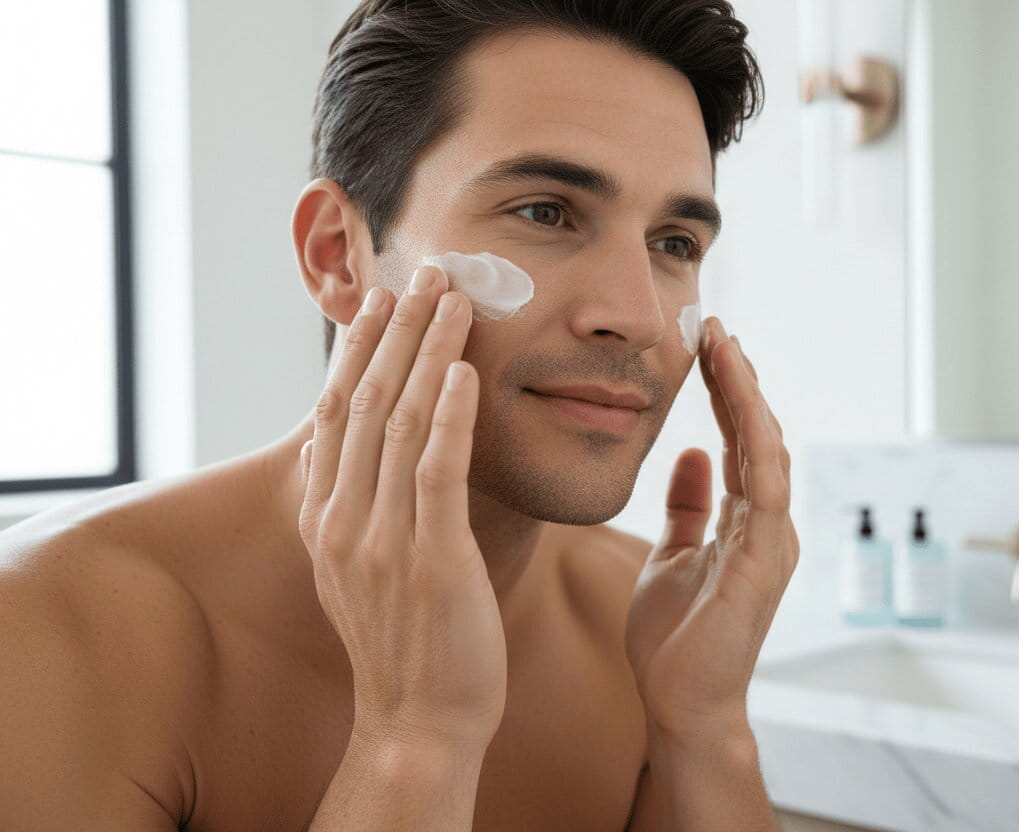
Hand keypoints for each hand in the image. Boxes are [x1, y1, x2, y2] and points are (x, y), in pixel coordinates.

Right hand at [298, 268, 506, 753]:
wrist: (417, 722)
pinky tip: (467, 369)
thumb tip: (349, 446)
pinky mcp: (430, 559)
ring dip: (428, 352)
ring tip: (455, 297)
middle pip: (365, 401)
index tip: (382, 300)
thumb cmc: (405, 642)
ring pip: (401, 423)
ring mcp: (382, 540)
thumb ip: (352, 506)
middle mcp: (341, 521)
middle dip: (397, 331)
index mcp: (324, 520)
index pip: (336, 411)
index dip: (359, 349)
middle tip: (426, 272)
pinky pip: (438, 471)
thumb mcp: (360, 568)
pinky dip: (451, 414)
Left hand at [625, 317, 798, 737]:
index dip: (724, 391)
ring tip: (725, 345)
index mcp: (744, 522)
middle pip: (757, 435)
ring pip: (767, 449)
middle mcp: (767, 524)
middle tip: (714, 326)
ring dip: (747, 394)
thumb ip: (687, 507)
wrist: (679, 704)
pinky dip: (756, 439)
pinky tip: (742, 399)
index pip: (738, 441)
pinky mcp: (764, 560)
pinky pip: (766, 487)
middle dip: (737, 378)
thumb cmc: (674, 640)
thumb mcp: (671, 557)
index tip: (704, 344)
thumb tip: (693, 453)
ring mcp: (771, 540)